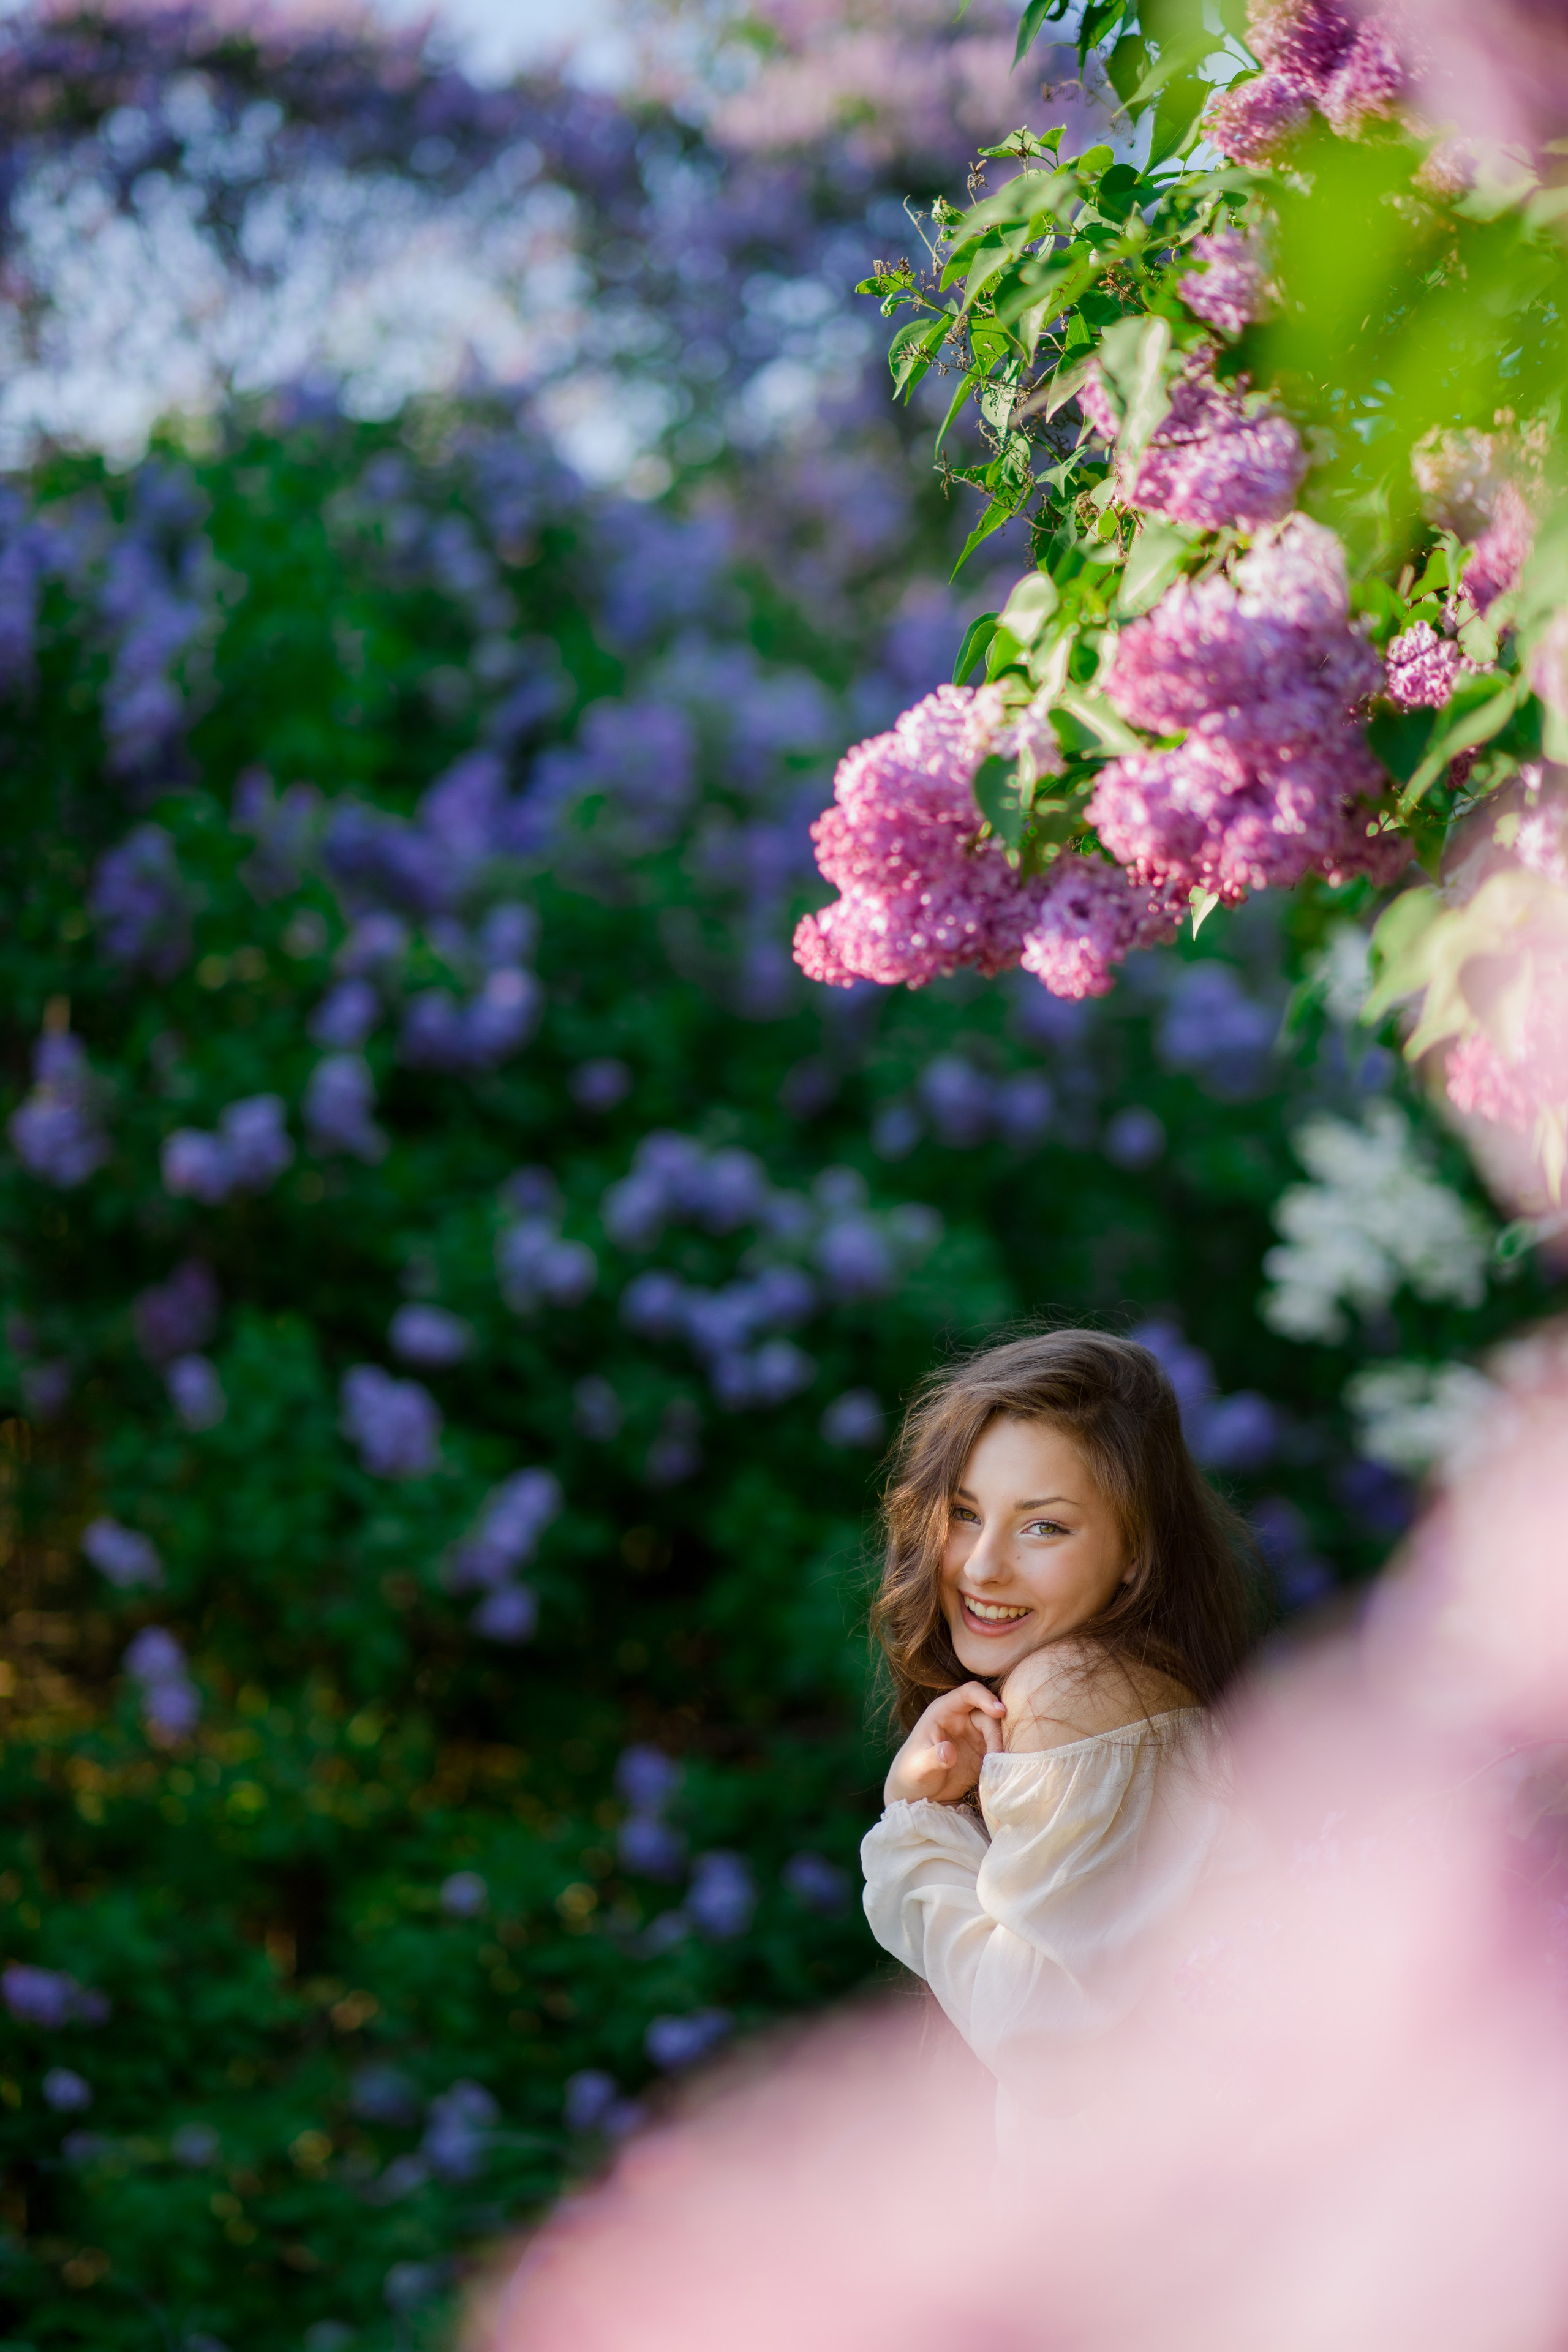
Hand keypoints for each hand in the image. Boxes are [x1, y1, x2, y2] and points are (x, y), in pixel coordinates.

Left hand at [883, 1682, 1005, 1806]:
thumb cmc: (912, 1773)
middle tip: (998, 1754)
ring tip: (999, 1765)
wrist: (919, 1792)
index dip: (985, 1698)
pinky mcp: (983, 1749)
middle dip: (996, 1731)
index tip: (999, 1711)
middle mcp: (962, 1717)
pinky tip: (1001, 1769)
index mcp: (944, 1710)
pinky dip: (1003, 1755)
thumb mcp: (919, 1766)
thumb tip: (949, 1752)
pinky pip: (999, 1746)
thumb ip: (933, 1758)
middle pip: (988, 1713)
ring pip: (997, 1729)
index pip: (969, 1693)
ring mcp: (974, 1733)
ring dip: (1003, 1744)